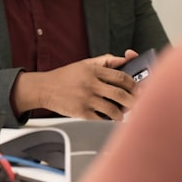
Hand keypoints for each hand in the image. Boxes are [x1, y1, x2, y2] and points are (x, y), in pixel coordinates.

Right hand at [13, 50, 139, 120]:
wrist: (44, 88)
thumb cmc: (65, 76)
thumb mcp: (85, 63)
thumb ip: (106, 61)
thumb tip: (125, 60)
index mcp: (93, 70)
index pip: (121, 76)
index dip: (133, 84)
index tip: (137, 88)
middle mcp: (91, 84)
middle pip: (121, 94)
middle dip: (133, 101)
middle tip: (136, 103)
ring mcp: (86, 99)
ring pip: (113, 109)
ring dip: (122, 114)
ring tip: (122, 114)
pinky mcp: (81, 112)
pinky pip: (101, 119)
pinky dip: (108, 120)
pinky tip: (110, 119)